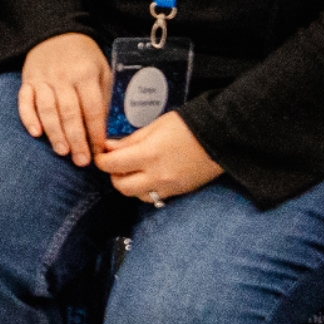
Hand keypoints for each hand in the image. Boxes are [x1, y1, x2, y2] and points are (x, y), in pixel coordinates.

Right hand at [19, 32, 113, 166]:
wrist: (55, 31)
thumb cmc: (83, 56)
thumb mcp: (101, 69)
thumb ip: (103, 95)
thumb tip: (103, 128)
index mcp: (85, 74)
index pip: (92, 109)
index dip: (96, 133)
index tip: (99, 152)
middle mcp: (63, 77)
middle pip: (70, 113)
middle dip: (76, 140)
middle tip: (81, 161)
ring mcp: (43, 79)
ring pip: (48, 110)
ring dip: (55, 133)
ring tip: (62, 152)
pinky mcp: (27, 80)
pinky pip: (25, 101)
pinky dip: (29, 117)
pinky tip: (36, 133)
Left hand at [98, 109, 218, 204]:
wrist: (221, 137)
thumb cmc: (189, 125)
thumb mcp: (156, 125)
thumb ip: (131, 140)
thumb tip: (110, 147)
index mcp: (148, 154)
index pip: (112, 165)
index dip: (102, 160)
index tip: (101, 154)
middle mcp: (156, 175)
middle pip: (121, 186)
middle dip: (113, 175)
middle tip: (116, 163)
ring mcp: (168, 187)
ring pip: (136, 195)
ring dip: (129, 185)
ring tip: (133, 170)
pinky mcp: (179, 192)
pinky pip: (154, 197)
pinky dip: (146, 190)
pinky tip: (148, 177)